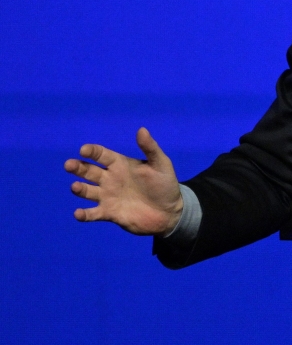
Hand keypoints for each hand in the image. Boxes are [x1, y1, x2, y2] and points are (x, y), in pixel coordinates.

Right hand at [64, 127, 183, 235]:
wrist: (169, 211)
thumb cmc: (164, 184)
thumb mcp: (161, 164)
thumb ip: (150, 148)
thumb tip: (141, 129)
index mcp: (120, 164)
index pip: (101, 155)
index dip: (92, 151)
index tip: (84, 150)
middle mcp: (110, 179)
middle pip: (88, 171)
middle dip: (77, 167)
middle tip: (69, 165)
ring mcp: (107, 196)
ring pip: (87, 191)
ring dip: (79, 189)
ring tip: (76, 187)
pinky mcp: (109, 213)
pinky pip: (92, 214)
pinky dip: (84, 214)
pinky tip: (78, 214)